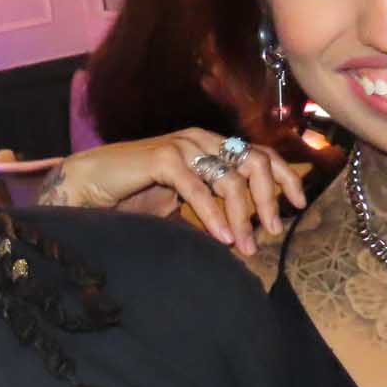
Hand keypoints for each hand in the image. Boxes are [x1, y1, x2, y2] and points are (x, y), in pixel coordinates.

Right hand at [0, 129, 306, 254]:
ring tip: (244, 247)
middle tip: (272, 231)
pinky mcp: (161, 159)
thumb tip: (247, 230)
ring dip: (241, 216)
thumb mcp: (182, 199)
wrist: (88, 186)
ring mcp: (181, 146)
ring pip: (230, 179)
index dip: (284, 176)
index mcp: (210, 144)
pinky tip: (221, 237)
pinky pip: (198, 188)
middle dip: (269, 199)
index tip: (298, 203)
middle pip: (254, 162)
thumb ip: (212, 202)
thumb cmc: (133, 195)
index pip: (260, 153)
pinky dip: (213, 215)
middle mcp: (200, 139)